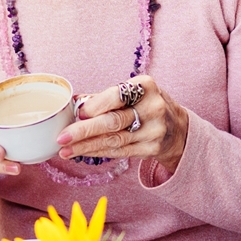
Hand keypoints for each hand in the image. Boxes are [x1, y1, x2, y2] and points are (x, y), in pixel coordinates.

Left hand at [58, 76, 189, 171]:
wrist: (178, 128)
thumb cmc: (147, 104)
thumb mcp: (133, 92)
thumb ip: (104, 97)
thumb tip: (73, 102)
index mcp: (146, 86)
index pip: (117, 96)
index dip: (95, 106)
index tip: (77, 113)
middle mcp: (152, 108)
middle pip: (113, 122)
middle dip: (84, 131)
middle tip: (62, 137)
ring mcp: (153, 131)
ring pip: (113, 140)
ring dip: (86, 146)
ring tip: (64, 150)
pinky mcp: (151, 149)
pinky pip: (119, 152)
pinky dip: (97, 152)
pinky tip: (82, 153)